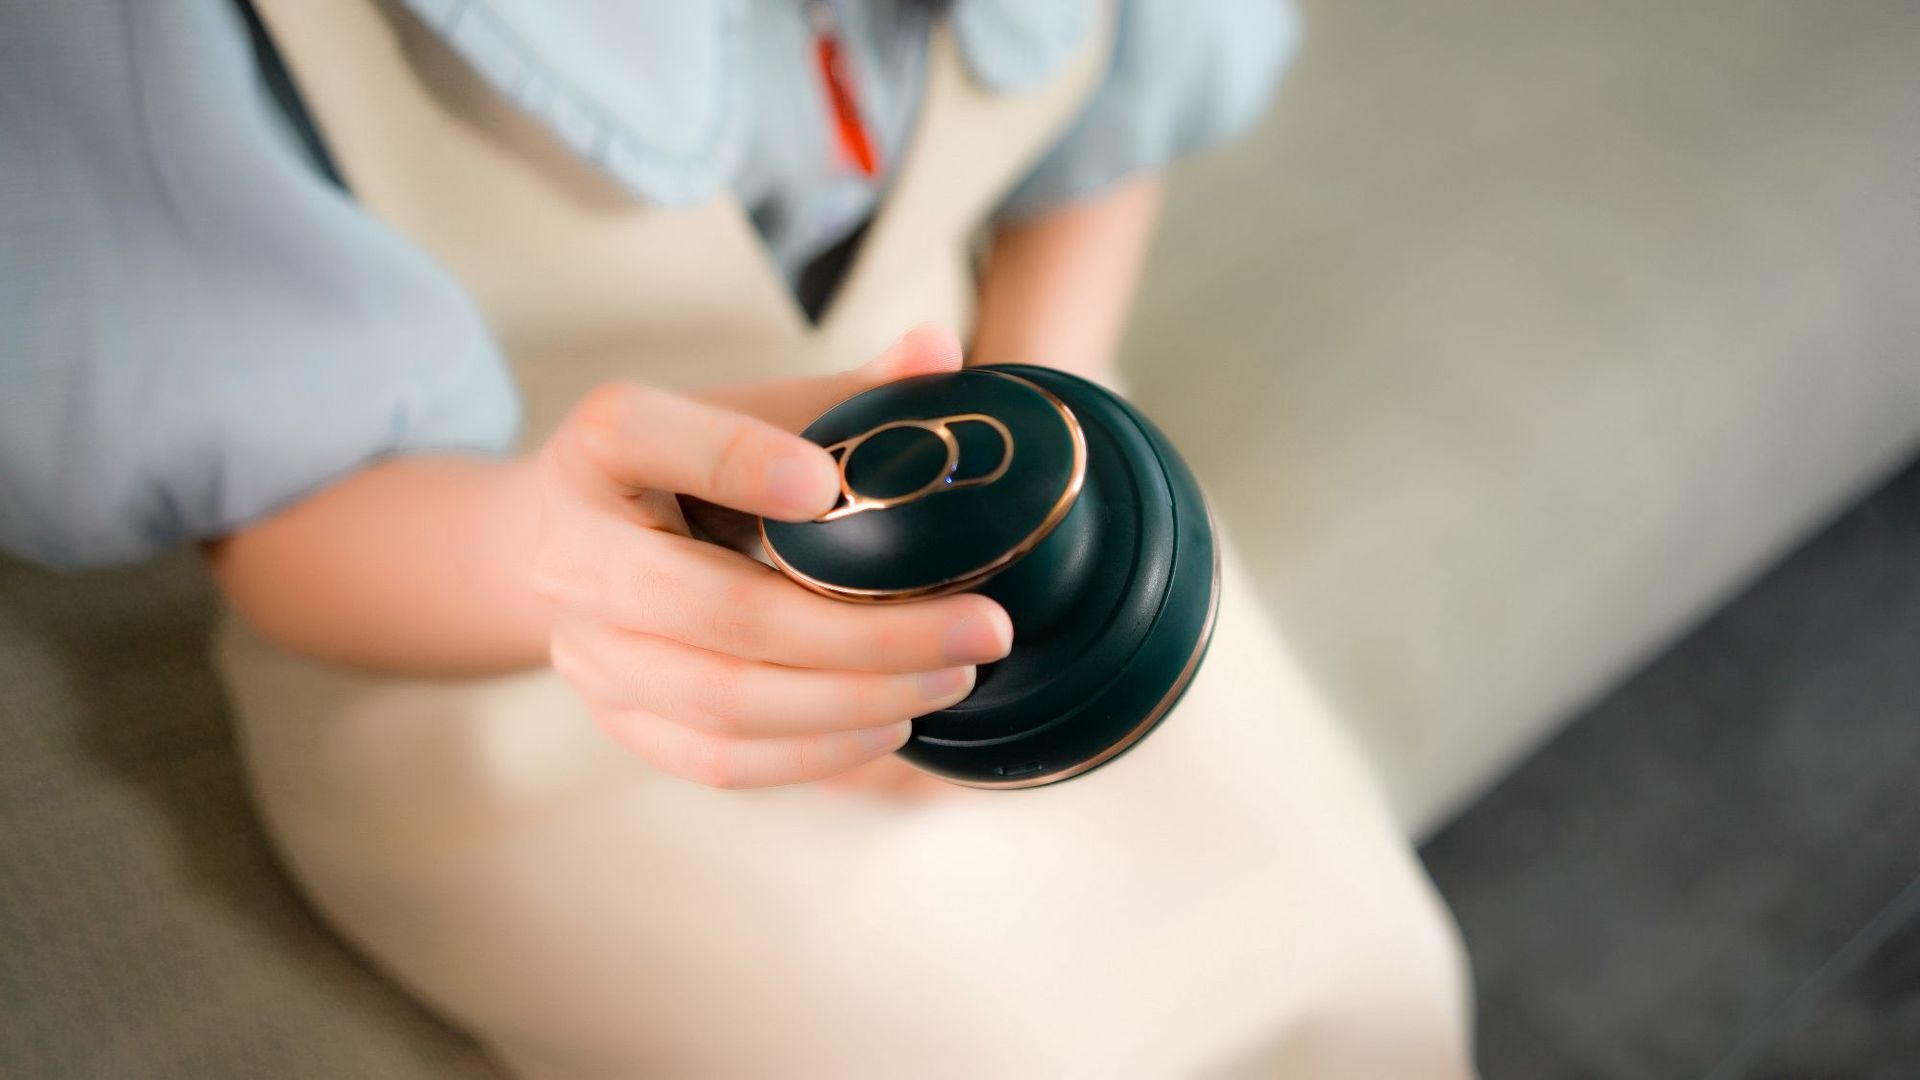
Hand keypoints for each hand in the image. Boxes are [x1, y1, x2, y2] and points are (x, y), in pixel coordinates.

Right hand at [533, 327, 1011, 789]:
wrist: (574, 538)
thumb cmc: (685, 463)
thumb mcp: (749, 408)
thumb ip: (846, 392)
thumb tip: (941, 353)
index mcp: (602, 442)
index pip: (649, 438)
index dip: (740, 460)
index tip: (829, 485)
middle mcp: (574, 552)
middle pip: (716, 610)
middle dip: (864, 635)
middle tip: (979, 630)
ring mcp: (588, 648)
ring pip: (723, 700)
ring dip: (853, 702)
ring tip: (950, 680)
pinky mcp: (615, 717)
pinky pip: (715, 760)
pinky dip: (810, 753)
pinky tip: (888, 727)